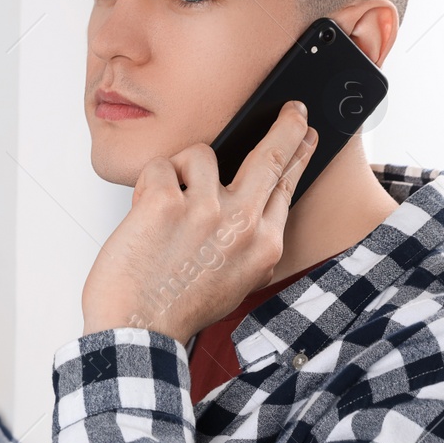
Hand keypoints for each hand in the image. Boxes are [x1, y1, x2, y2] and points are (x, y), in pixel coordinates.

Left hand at [81, 100, 317, 343]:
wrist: (137, 331)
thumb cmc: (176, 311)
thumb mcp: (233, 283)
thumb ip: (245, 244)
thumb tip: (247, 206)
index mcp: (263, 246)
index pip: (286, 188)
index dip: (298, 157)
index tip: (306, 136)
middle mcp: (242, 225)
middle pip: (271, 156)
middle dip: (285, 127)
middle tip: (291, 111)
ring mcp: (205, 211)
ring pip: (201, 155)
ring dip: (179, 172)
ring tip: (165, 208)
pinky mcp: (165, 203)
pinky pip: (160, 167)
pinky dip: (147, 185)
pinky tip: (143, 214)